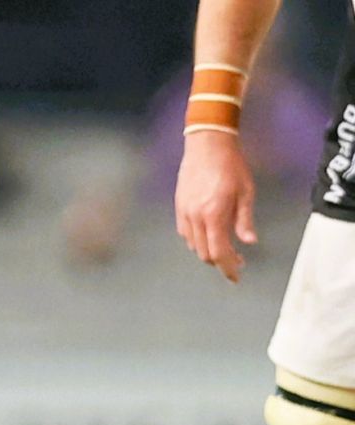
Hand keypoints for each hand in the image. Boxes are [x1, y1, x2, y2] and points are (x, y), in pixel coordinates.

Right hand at [175, 130, 256, 282]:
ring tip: (224, 248)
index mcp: (214, 214)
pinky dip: (196, 241)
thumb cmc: (230, 165)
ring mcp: (184, 212)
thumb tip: (249, 242)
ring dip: (208, 252)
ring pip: (193, 245)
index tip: (236, 276)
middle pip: (204, 253)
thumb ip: (245, 220)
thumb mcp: (246, 192)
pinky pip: (185, 233)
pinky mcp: (179, 207)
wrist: (207, 145)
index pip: (219, 252)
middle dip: (220, 262)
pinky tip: (208, 236)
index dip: (228, 268)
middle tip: (236, 261)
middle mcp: (196, 217)